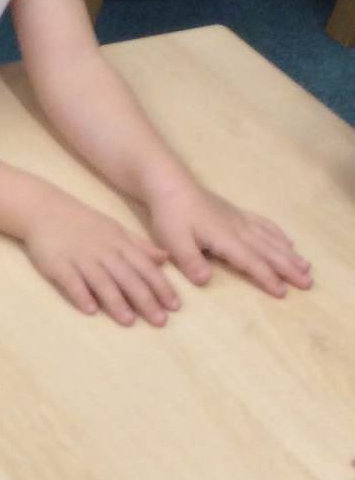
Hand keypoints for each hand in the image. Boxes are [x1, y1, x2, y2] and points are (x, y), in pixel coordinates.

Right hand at [22, 192, 180, 326]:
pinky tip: (90, 310)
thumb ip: (140, 246)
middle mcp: (105, 252)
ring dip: (117, 302)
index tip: (175, 306)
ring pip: (103, 282)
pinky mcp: (59, 265)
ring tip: (129, 322)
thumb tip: (165, 258)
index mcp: (120, 244)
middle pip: (129, 278)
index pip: (146, 268)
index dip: (162, 287)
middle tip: (160, 322)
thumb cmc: (84, 224)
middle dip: (146, 300)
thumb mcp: (116, 230)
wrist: (46, 211)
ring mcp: (81, 259)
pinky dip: (81, 295)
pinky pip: (72, 282)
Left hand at [144, 178, 311, 299]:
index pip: (251, 261)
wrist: (173, 187)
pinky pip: (265, 225)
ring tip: (306, 267)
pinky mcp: (238, 214)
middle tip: (308, 283)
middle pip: (269, 252)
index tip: (283, 292)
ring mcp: (241, 220)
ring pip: (271, 239)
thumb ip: (190, 261)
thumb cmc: (171, 217)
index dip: (267, 277)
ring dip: (289, 254)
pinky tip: (288, 243)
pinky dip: (279, 235)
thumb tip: (205, 280)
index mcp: (225, 239)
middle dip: (289, 268)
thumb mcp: (174, 242)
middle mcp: (239, 229)